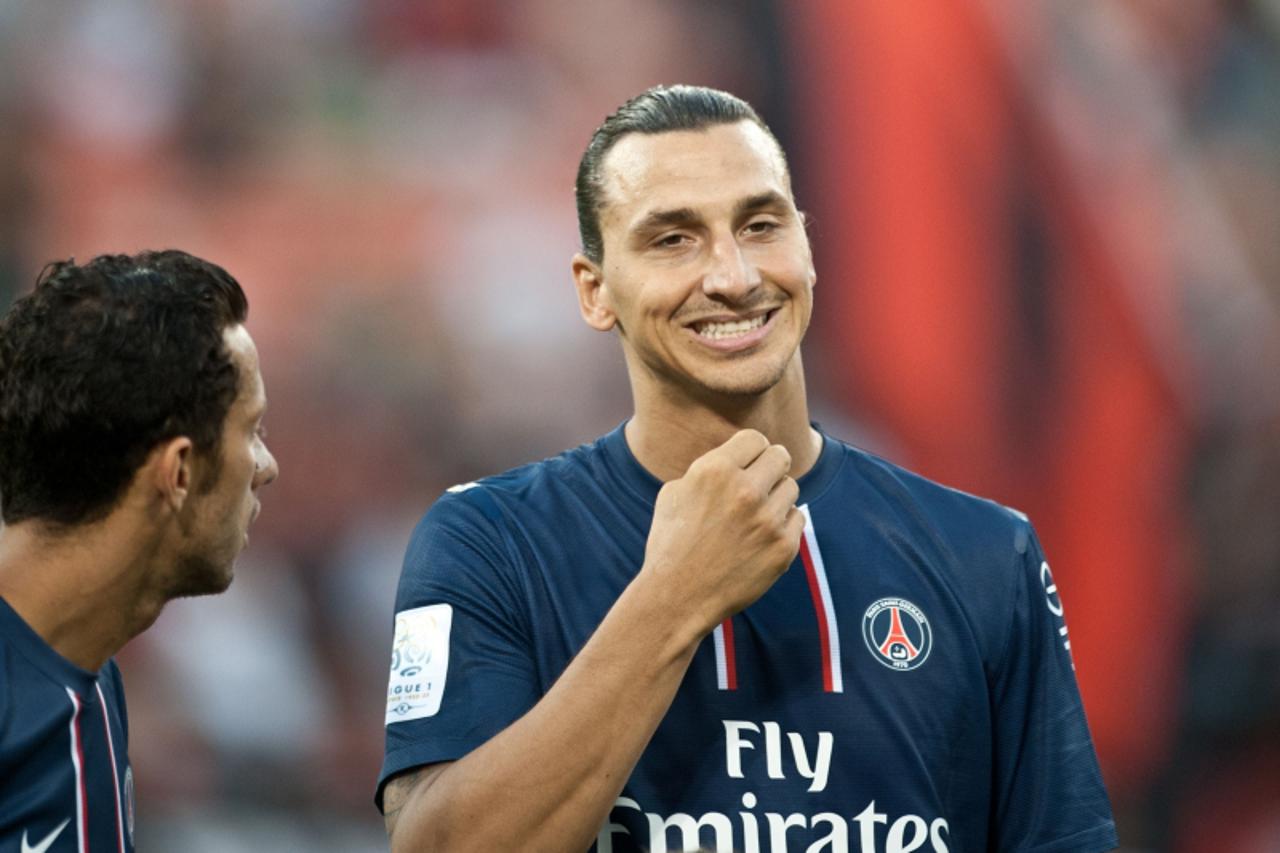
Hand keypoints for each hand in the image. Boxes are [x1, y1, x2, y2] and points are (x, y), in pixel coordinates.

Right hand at [640, 429, 803, 636]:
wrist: (677, 597)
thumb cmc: (671, 543)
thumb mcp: (675, 492)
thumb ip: (708, 468)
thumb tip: (736, 457)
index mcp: (715, 470)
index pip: (755, 438)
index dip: (750, 451)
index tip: (746, 464)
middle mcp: (744, 490)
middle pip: (780, 456)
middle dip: (769, 468)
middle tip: (758, 485)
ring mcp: (767, 521)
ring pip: (791, 488)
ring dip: (776, 498)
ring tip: (753, 517)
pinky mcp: (782, 548)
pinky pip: (797, 519)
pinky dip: (782, 526)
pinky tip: (760, 538)